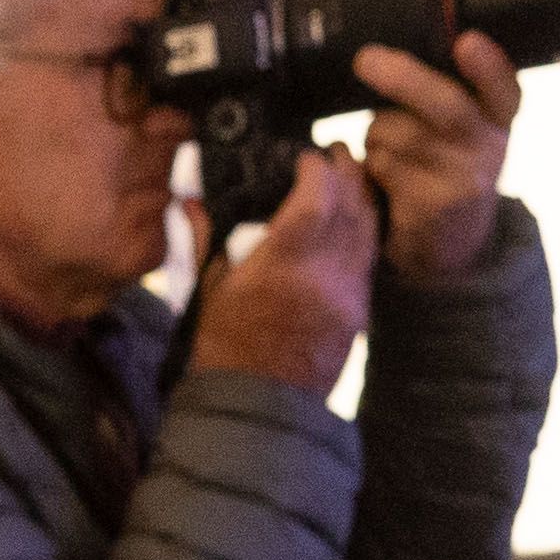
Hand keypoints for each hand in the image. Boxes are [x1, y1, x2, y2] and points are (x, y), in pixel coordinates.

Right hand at [191, 146, 380, 394]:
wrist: (260, 408)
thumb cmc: (225, 351)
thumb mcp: (209, 292)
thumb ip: (205, 240)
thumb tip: (188, 202)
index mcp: (284, 262)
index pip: (318, 192)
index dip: (316, 165)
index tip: (305, 156)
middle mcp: (326, 271)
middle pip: (353, 202)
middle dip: (347, 169)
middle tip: (336, 151)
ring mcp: (349, 292)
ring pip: (370, 228)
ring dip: (363, 196)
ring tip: (351, 176)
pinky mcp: (359, 311)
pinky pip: (370, 257)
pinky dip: (366, 231)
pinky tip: (355, 221)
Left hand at [348, 28, 518, 281]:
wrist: (452, 239)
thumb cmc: (447, 160)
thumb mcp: (465, 124)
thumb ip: (444, 88)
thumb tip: (386, 53)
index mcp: (500, 116)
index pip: (505, 88)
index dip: (488, 66)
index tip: (466, 42)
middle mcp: (490, 147)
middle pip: (447, 108)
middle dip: (403, 80)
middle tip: (365, 60)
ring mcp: (463, 180)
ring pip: (398, 134)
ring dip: (376, 130)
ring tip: (384, 141)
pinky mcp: (431, 206)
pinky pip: (382, 165)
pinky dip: (371, 160)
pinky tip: (382, 171)